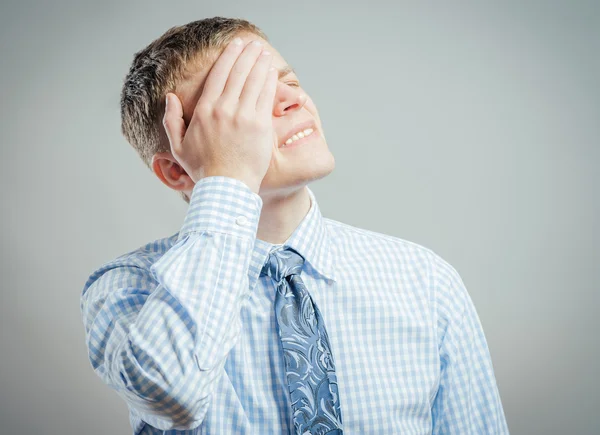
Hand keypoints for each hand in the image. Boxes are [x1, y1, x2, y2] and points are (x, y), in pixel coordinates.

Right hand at [162, 38, 277, 193]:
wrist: (227, 188)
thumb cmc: (204, 170)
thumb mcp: (178, 147)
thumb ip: (171, 121)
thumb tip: (170, 98)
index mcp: (204, 111)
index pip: (218, 75)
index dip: (229, 57)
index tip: (236, 47)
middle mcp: (224, 109)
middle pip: (237, 73)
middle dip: (247, 55)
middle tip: (253, 45)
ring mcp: (243, 116)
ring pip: (253, 80)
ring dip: (259, 63)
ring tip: (263, 53)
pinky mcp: (260, 125)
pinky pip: (265, 96)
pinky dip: (268, 80)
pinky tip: (271, 71)